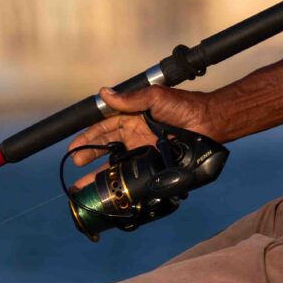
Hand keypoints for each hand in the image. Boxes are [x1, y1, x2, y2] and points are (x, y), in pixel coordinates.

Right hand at [67, 85, 212, 188]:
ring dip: (100, 174)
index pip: (104, 127)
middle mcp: (135, 135)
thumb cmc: (182, 105)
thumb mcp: (154, 97)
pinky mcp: (154, 164)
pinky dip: (121, 181)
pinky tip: (110, 189)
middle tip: (75, 165)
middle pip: (106, 147)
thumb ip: (129, 99)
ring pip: (117, 163)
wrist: (209, 122)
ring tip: (83, 185)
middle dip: (89, 156)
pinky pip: (134, 174)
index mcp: (132, 117)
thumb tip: (104, 93)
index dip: (89, 137)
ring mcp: (143, 151)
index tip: (73, 147)